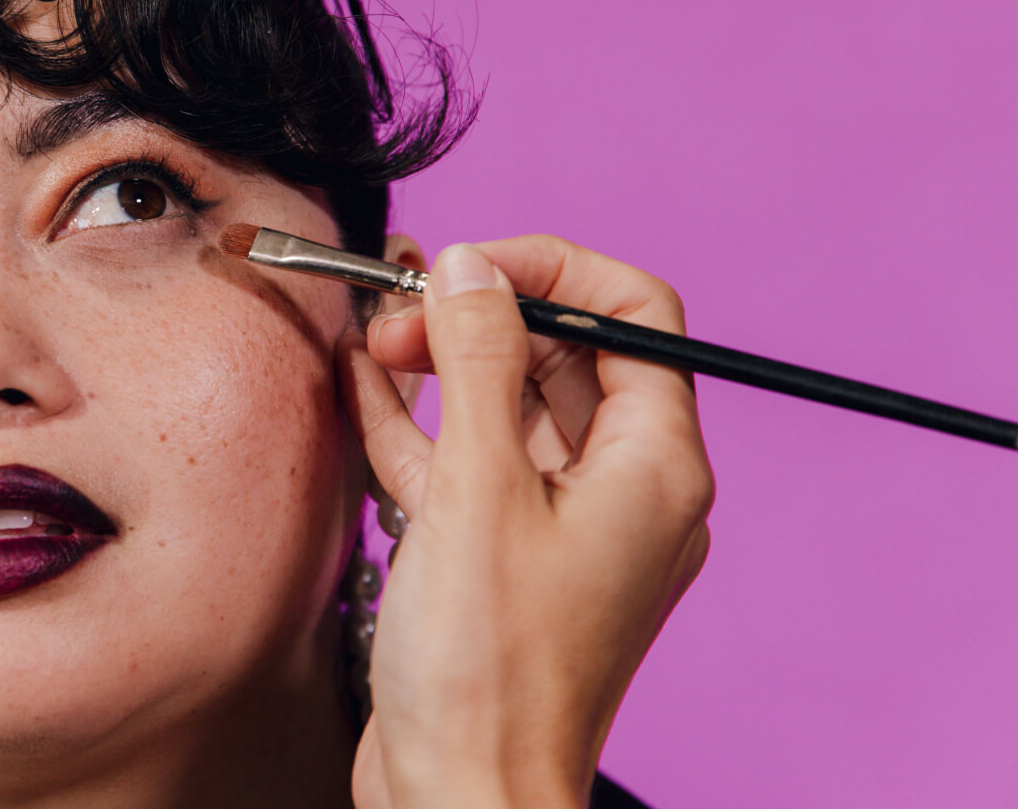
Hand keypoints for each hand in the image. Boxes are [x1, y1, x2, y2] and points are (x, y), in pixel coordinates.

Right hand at [339, 236, 713, 808]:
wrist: (460, 797)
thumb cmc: (489, 672)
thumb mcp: (477, 489)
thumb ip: (476, 362)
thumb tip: (470, 268)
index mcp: (654, 466)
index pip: (634, 315)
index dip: (553, 270)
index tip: (470, 263)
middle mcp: (622, 491)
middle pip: (563, 356)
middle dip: (478, 318)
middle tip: (396, 312)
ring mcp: (563, 527)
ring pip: (508, 407)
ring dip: (439, 365)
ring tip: (368, 334)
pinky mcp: (504, 560)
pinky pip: (470, 464)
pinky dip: (420, 424)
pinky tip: (363, 389)